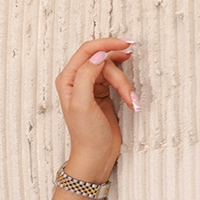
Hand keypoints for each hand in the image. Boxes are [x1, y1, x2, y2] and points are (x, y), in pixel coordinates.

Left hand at [55, 36, 137, 181]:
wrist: (96, 155)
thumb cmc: (86, 135)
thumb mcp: (82, 104)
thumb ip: (86, 76)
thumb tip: (98, 54)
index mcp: (67, 80)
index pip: (87, 50)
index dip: (107, 44)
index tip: (125, 45)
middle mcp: (77, 79)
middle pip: (104, 61)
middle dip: (119, 75)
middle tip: (128, 93)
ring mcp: (91, 84)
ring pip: (114, 70)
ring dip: (125, 85)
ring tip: (131, 101)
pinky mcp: (103, 91)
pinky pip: (118, 79)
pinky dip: (127, 88)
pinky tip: (131, 99)